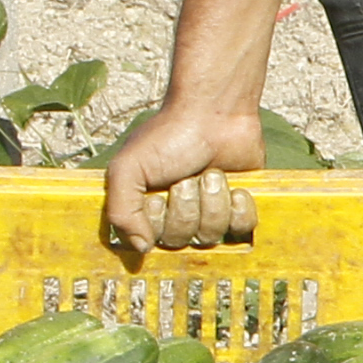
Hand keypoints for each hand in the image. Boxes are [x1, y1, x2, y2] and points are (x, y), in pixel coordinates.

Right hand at [105, 102, 267, 252]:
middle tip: (186, 178)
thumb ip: (121, 210)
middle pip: (181, 240)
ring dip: (212, 201)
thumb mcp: (128, 169)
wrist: (214, 114)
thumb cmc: (168, 137)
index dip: (157, 221)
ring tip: (211, 175)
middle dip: (186, 207)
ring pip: (211, 235)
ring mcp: (209, 214)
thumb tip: (141, 248)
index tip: (157, 196)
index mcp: (147, 210)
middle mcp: (177, 216)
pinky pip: (241, 229)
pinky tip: (237, 189)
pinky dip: (239, 208)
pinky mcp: (239, 208)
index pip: (150, 242)